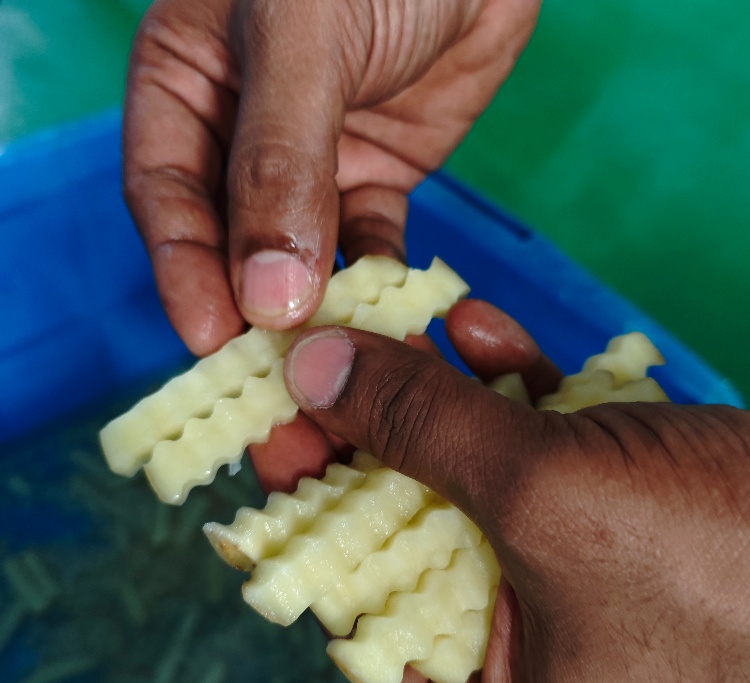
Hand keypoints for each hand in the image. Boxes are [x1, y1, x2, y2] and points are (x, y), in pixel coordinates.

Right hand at [123, 0, 539, 353]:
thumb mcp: (302, 36)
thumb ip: (279, 163)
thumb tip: (265, 295)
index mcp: (187, 86)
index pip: (166, 195)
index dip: (184, 270)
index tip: (210, 338)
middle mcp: (240, 135)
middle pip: (230, 242)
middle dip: (249, 313)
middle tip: (273, 382)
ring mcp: (311, 163)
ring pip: (301, 258)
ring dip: (317, 315)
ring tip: (334, 373)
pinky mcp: (377, 178)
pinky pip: (368, 250)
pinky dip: (375, 290)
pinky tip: (386, 328)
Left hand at [278, 302, 749, 682]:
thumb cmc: (719, 554)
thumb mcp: (539, 492)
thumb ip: (417, 427)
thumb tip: (310, 369)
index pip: (363, 617)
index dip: (308, 531)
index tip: (270, 453)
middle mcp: (536, 645)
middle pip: (414, 532)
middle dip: (372, 446)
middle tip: (312, 378)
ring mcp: (579, 567)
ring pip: (477, 473)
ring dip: (439, 399)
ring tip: (385, 334)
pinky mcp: (619, 505)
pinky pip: (539, 445)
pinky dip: (508, 388)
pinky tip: (473, 329)